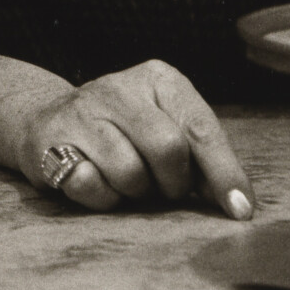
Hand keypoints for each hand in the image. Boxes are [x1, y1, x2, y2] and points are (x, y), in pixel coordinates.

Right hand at [13, 59, 253, 218]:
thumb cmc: (124, 133)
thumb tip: (238, 202)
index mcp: (158, 79)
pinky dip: (101, 197)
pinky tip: (95, 179)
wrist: (48, 119)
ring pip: (129, 172)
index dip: (225, 173)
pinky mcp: (49, 139)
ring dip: (134, 192)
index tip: (241, 210)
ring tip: (124, 178)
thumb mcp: (167, 129)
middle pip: (168, 149)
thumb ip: (202, 158)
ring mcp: (81, 110)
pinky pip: (91, 186)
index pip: (201, 128)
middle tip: (161, 187)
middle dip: (172, 183)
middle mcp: (119, 88)